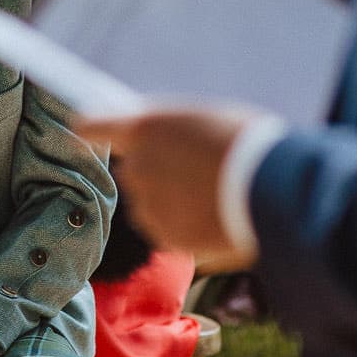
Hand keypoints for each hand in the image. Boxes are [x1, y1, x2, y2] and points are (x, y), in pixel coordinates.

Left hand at [80, 106, 260, 265]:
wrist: (274, 189)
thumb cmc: (248, 143)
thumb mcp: (206, 119)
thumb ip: (169, 130)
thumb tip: (157, 137)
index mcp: (146, 129)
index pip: (94, 126)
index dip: (91, 130)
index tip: (82, 132)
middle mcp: (139, 167)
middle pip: (132, 170)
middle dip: (155, 172)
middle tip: (195, 172)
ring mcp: (150, 205)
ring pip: (150, 203)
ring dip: (170, 201)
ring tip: (212, 195)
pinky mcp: (166, 237)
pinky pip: (167, 230)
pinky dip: (184, 226)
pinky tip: (213, 217)